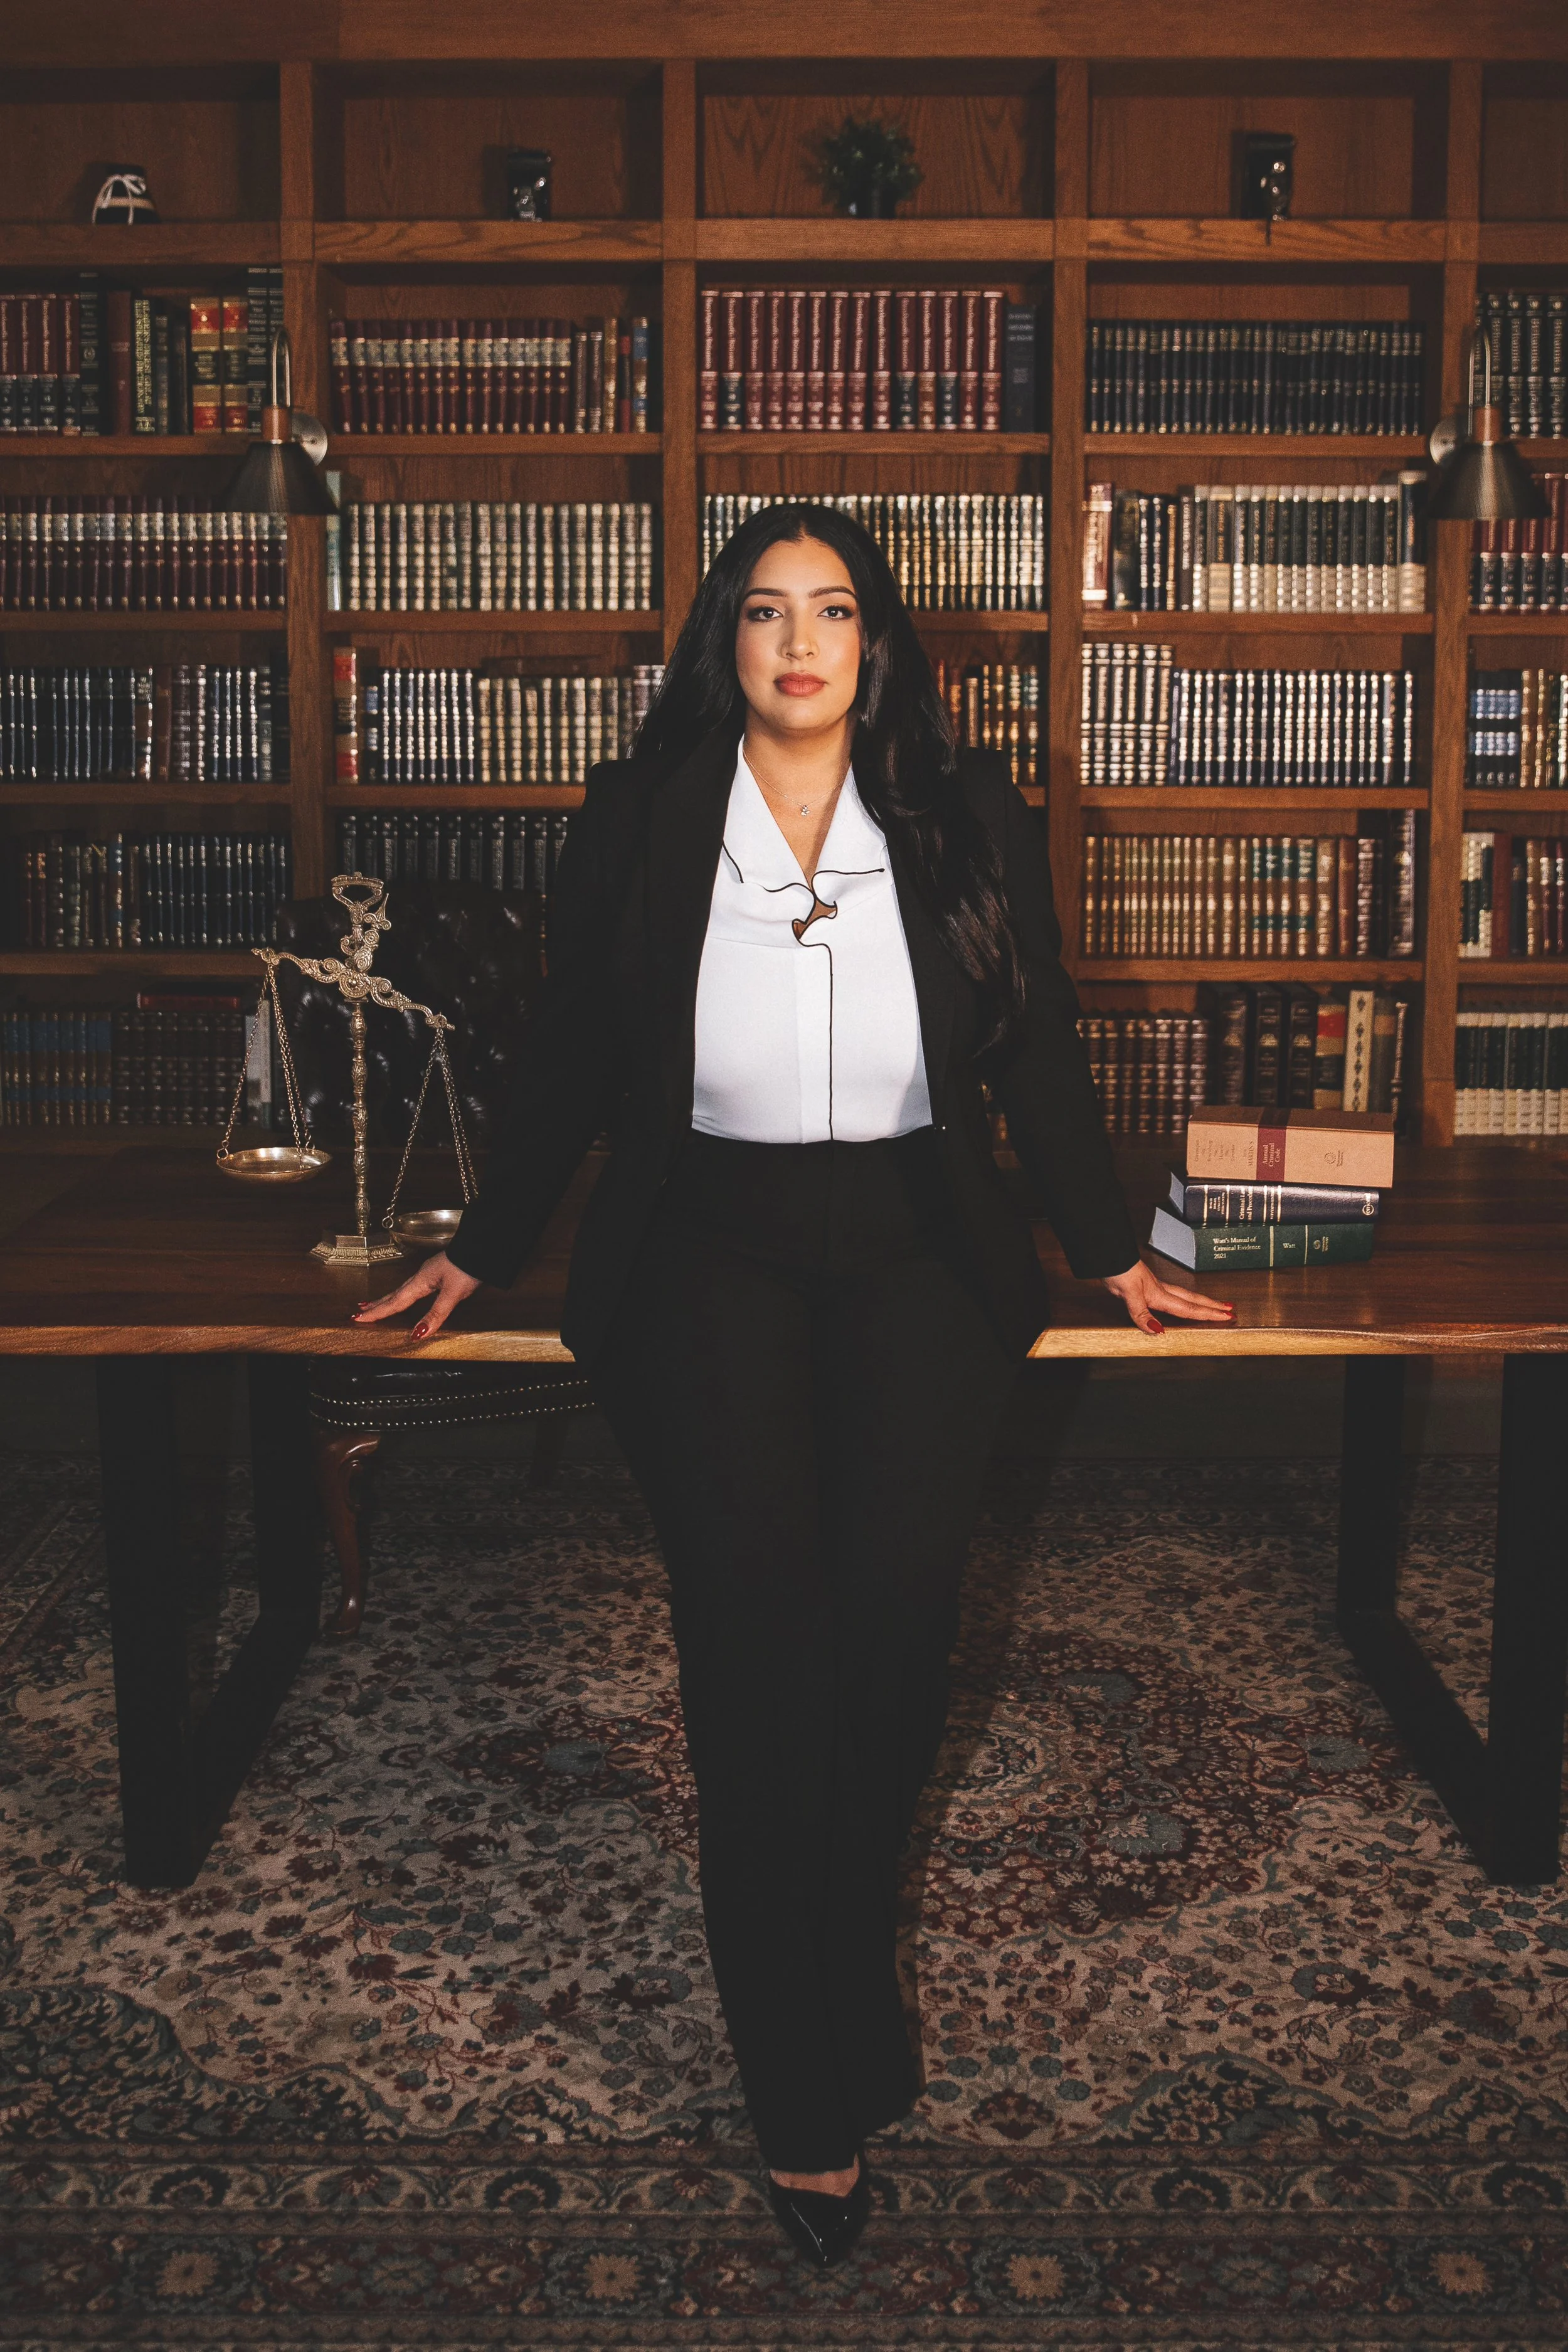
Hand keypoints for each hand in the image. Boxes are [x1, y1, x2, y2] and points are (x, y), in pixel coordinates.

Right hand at [350, 1249, 481, 1340]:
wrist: (485, 1246)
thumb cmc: (469, 1267)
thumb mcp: (453, 1294)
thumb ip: (436, 1314)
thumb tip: (417, 1334)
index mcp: (421, 1281)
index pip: (395, 1302)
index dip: (378, 1312)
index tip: (359, 1318)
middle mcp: (421, 1276)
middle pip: (394, 1294)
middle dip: (377, 1305)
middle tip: (360, 1312)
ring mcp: (429, 1273)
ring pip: (402, 1289)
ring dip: (387, 1299)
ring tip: (375, 1305)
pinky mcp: (438, 1272)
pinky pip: (413, 1286)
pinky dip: (403, 1293)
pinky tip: (406, 1294)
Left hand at [1101, 1257, 1235, 1336]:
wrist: (1109, 1256)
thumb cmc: (1118, 1270)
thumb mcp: (1128, 1293)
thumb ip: (1141, 1313)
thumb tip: (1157, 1331)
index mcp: (1160, 1295)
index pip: (1189, 1308)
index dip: (1208, 1313)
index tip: (1226, 1316)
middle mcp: (1161, 1291)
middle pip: (1192, 1300)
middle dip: (1212, 1306)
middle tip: (1229, 1309)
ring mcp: (1155, 1287)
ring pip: (1184, 1296)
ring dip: (1200, 1302)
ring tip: (1213, 1305)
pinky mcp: (1147, 1286)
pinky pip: (1172, 1295)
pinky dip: (1183, 1300)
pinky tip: (1179, 1302)